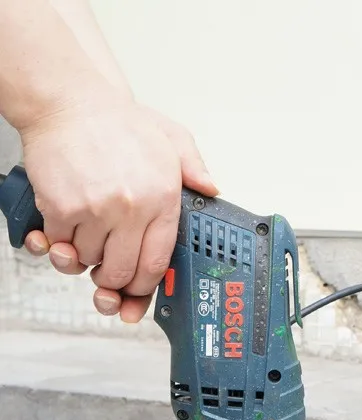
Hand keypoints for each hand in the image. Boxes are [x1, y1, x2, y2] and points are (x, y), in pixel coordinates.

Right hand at [21, 97, 217, 322]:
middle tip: (108, 273)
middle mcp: (132, 208)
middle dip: (113, 282)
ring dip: (85, 256)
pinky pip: (61, 243)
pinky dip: (60, 240)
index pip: (157, 263)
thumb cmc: (117, 123)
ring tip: (89, 234)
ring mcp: (96, 210)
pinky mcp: (62, 207)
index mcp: (162, 199)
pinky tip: (67, 223)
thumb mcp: (172, 139)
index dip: (145, 285)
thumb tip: (212, 190)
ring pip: (89, 260)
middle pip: (122, 272)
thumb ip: (195, 168)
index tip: (139, 288)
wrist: (69, 100)